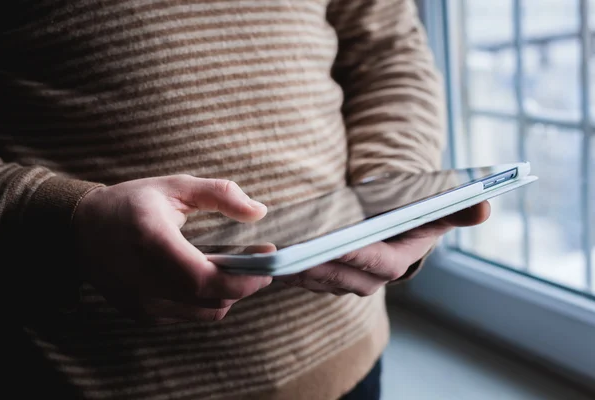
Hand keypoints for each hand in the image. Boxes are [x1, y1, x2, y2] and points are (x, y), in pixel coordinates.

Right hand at [73, 175, 271, 323]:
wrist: (80, 231)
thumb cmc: (131, 204)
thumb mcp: (174, 186)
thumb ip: (219, 194)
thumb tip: (260, 211)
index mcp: (153, 243)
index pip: (206, 278)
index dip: (245, 277)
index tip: (268, 259)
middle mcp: (145, 281)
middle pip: (213, 300)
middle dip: (246, 284)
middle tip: (259, 264)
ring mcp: (142, 303)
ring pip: (206, 312)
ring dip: (229, 294)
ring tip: (236, 269)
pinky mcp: (142, 313)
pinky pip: (190, 314)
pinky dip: (207, 299)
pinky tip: (208, 277)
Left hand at [276, 201, 490, 295]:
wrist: (390, 226)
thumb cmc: (411, 213)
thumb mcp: (436, 208)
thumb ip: (458, 208)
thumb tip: (484, 205)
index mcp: (394, 262)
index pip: (374, 261)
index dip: (354, 254)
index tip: (330, 243)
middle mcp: (367, 279)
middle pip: (336, 274)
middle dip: (311, 265)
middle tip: (286, 252)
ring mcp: (341, 280)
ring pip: (313, 278)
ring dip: (290, 269)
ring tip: (267, 253)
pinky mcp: (321, 275)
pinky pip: (299, 275)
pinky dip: (282, 267)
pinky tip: (263, 255)